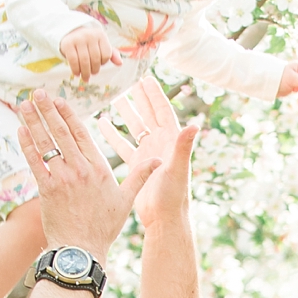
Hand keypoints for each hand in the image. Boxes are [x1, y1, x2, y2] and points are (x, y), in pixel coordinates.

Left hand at [19, 94, 157, 265]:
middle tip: (38, 93)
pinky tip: (21, 130)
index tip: (59, 100)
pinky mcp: (47, 190)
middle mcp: (81, 170)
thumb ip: (139, 176)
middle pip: (62, 133)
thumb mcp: (126, 200)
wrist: (82, 249)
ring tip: (24, 105)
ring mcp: (63, 179)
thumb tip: (159, 161)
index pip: (82, 134)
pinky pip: (35, 162)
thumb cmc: (104, 227)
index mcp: (99, 169)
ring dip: (34, 122)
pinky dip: (27, 145)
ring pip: (47, 144)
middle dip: (48, 110)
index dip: (69, 115)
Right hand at [60, 26, 118, 81]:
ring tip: (85, 77)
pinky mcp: (68, 44)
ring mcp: (78, 39)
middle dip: (94, 70)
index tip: (99, 64)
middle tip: (92, 74)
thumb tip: (120, 63)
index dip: (103, 62)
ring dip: (85, 72)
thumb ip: (112, 53)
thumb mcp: (101, 45)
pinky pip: (73, 61)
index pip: (106, 54)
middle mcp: (90, 35)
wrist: (70, 33)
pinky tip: (76, 74)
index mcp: (100, 35)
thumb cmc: (89, 42)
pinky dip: (76, 70)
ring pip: (84, 61)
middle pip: (95, 59)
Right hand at [100, 81, 201, 229]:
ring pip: (134, 127)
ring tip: (113, 97)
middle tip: (128, 80)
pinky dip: (113, 134)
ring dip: (125, 113)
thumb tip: (195, 125)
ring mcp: (148, 154)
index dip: (154, 94)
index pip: (162, 111)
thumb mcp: (177, 169)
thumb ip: (184, 147)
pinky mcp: (137, 165)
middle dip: (139, 97)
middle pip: (148, 114)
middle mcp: (160, 145)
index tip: (145, 78)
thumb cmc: (173, 196)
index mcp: (170, 141)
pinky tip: (102, 123)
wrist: (164, 219)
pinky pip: (123, 145)